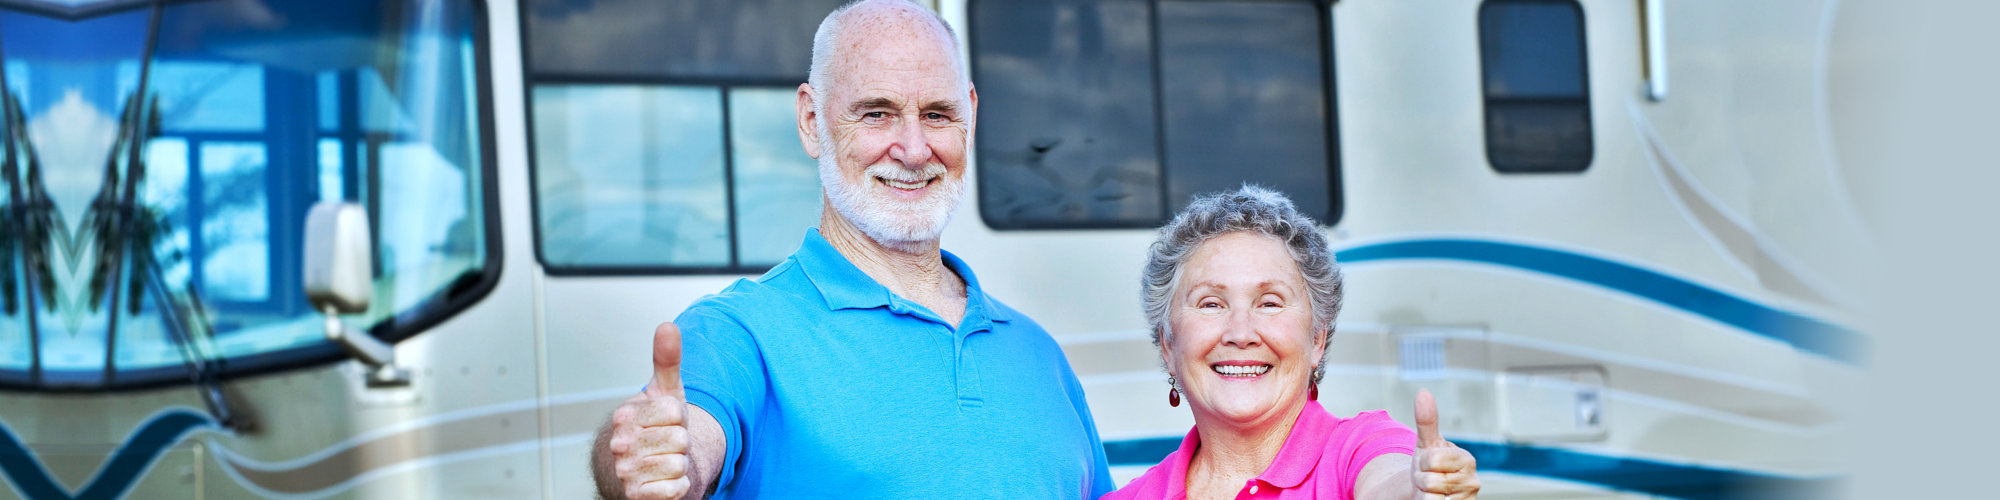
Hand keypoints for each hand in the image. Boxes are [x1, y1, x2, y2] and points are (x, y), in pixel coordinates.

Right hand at [607, 322, 693, 498]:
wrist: (645, 471)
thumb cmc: (658, 428)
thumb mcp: (665, 392)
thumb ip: (667, 360)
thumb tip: (667, 326)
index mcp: (625, 416)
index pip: (675, 411)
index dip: (680, 417)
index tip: (668, 421)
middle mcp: (619, 444)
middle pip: (679, 438)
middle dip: (681, 443)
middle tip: (669, 444)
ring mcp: (625, 472)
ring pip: (679, 464)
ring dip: (680, 464)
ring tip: (666, 460)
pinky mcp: (636, 497)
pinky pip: (675, 489)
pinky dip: (678, 487)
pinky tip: (666, 481)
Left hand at [1411, 389, 1479, 499]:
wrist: (1429, 489)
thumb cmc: (1430, 464)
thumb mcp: (1426, 443)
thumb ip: (1427, 421)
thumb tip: (1424, 393)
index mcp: (1466, 459)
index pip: (1432, 459)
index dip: (1422, 461)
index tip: (1427, 463)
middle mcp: (1472, 481)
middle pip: (1429, 480)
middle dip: (1421, 478)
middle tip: (1427, 476)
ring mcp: (1467, 499)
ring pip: (1430, 496)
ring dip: (1423, 492)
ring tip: (1430, 488)